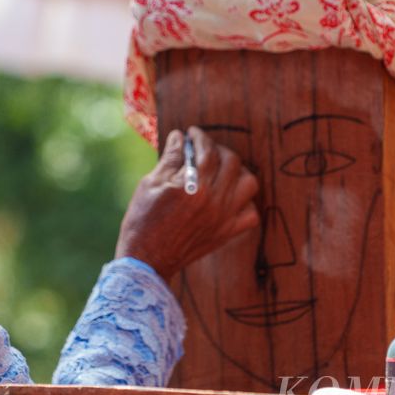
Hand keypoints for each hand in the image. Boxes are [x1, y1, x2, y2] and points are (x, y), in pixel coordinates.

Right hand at [115, 126, 258, 279]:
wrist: (147, 260)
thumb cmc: (143, 220)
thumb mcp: (150, 183)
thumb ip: (171, 158)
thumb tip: (180, 137)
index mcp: (194, 185)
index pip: (208, 150)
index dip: (200, 137)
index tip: (193, 134)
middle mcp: (215, 200)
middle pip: (232, 162)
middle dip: (218, 150)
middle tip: (203, 150)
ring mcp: (225, 218)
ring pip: (249, 184)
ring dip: (238, 172)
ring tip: (221, 171)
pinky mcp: (227, 233)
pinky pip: (251, 214)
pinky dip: (245, 202)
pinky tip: (229, 198)